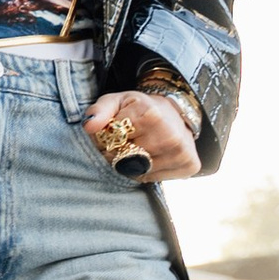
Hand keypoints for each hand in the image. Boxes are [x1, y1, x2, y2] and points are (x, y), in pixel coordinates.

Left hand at [85, 88, 199, 185]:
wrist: (176, 114)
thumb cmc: (140, 108)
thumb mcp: (117, 101)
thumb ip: (99, 111)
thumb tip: (89, 127)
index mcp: (151, 114)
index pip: (113, 140)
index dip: (107, 138)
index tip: (113, 132)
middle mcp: (169, 135)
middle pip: (125, 158)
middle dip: (116, 153)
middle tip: (124, 142)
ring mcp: (181, 152)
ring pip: (138, 171)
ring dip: (130, 164)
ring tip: (137, 148)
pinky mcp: (189, 166)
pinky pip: (152, 178)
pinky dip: (146, 172)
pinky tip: (151, 157)